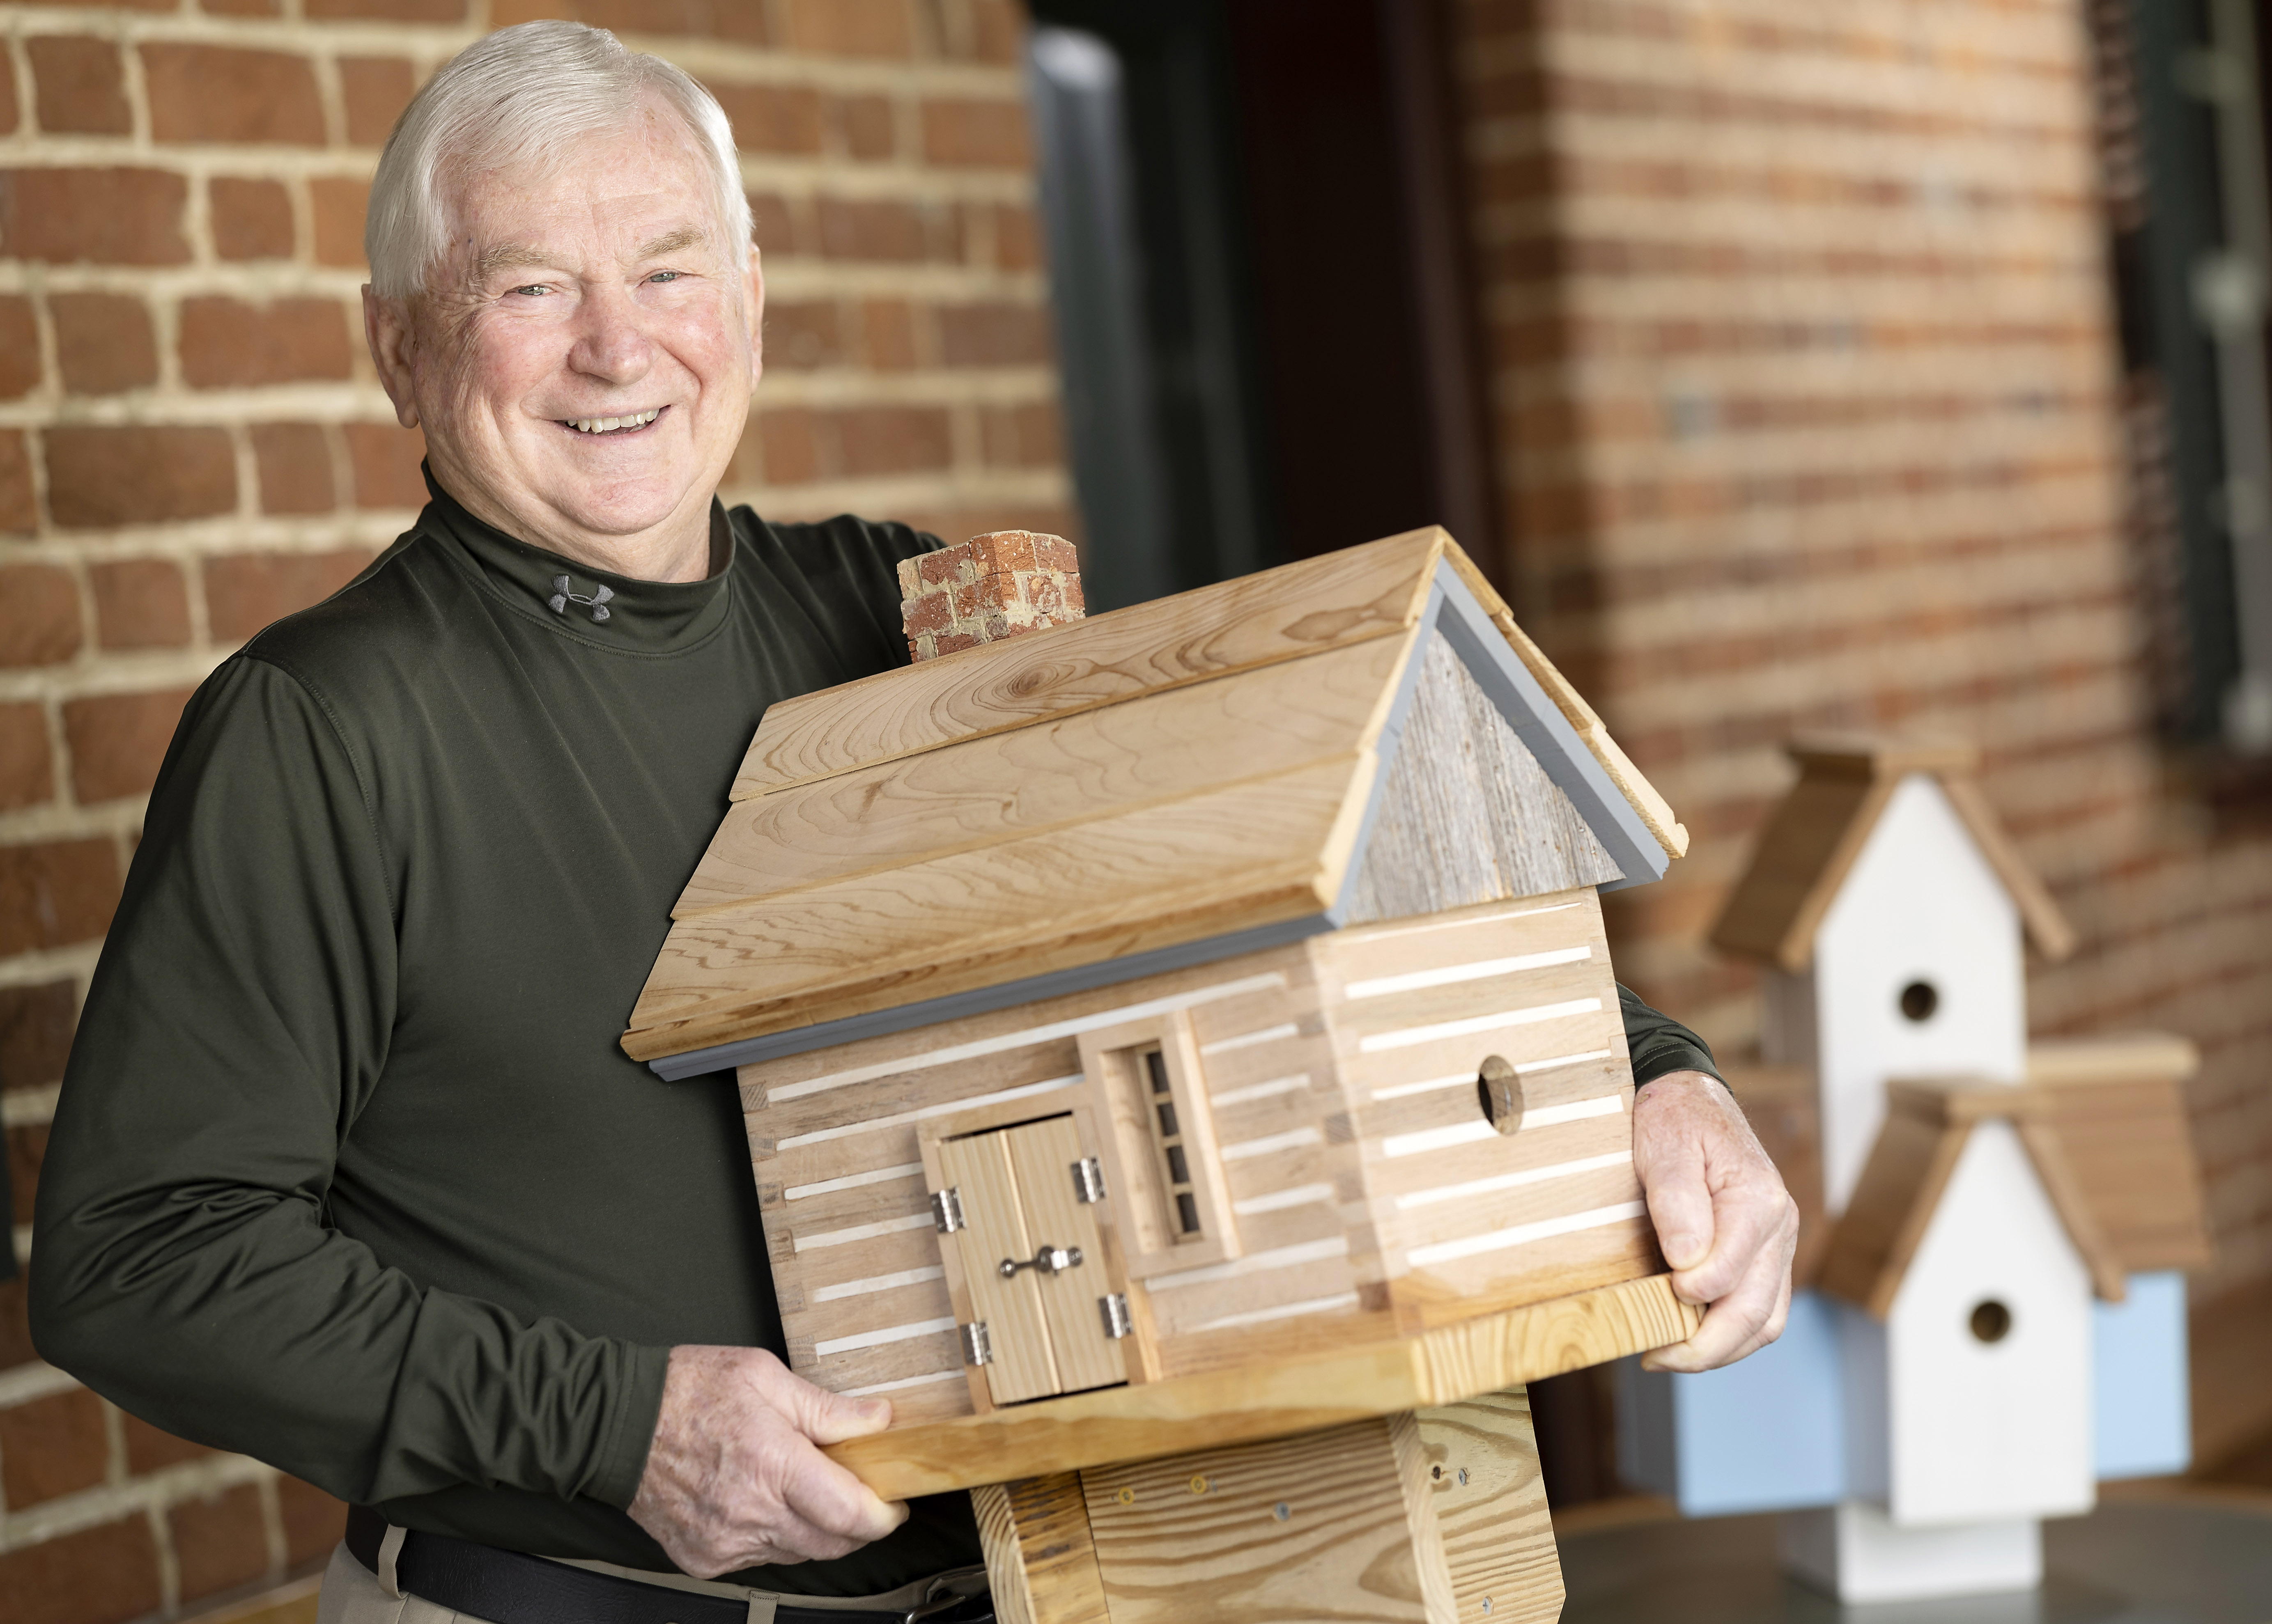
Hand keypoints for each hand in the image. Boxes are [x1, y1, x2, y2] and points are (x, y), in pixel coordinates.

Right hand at [627, 1345, 908, 1577]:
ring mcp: (725, 1541)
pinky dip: (774, 1536)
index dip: (884, 1515)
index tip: (895, 1503)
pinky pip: (760, 1558)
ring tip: (802, 1486)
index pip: (849, 1514)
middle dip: (856, 1524)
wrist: (616, 1424)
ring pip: (798, 1554)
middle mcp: (750, 1512)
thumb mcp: (765, 1376)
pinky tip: (763, 1501)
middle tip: (860, 1493)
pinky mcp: (705, 1558)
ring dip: (814, 1528)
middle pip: (831, 1544)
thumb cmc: (685, 1389)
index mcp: (772, 1463)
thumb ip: (827, 1408)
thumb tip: (879, 1418)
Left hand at [1630, 1070, 1798, 1372]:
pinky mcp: (1768, 1255)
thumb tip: (1687, 1264)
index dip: (1689, 1298)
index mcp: (1759, 1201)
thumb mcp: (1665, 1147)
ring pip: (1765, 1321)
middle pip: (1755, 1312)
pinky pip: (1763, 1310)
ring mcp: (1778, 1245)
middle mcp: (1780, 1227)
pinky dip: (1732, 1334)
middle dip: (1706, 1348)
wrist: (1692, 1099)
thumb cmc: (1674, 1120)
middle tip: (1656, 1358)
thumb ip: (1677, 1202)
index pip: (1731, 1274)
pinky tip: (1692, 1337)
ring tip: (1670, 1356)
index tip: (1652, 1300)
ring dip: (1721, 1349)